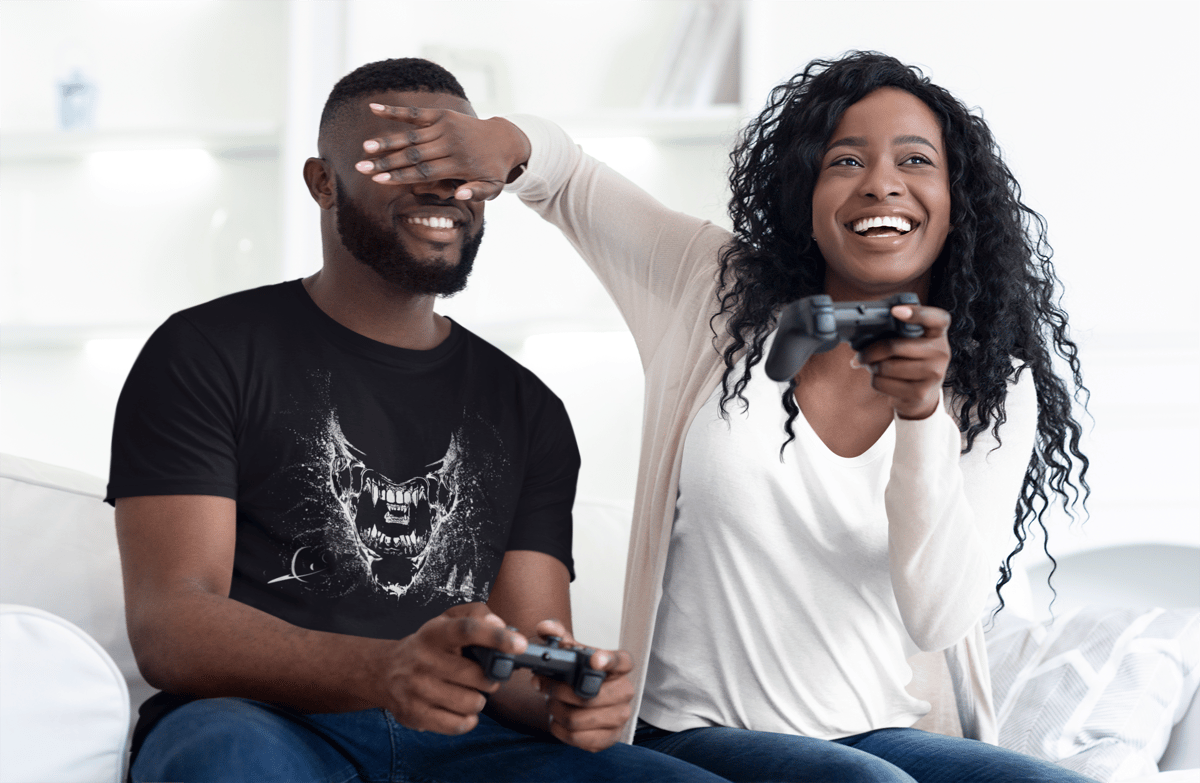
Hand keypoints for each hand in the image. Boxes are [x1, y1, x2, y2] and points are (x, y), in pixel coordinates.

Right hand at [355, 104, 530, 200]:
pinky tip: (373, 108)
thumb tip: (459, 197)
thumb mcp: (493, 187)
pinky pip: (415, 112)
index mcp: (458, 163)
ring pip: (411, 135)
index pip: (424, 172)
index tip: (379, 180)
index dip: (400, 175)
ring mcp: (444, 126)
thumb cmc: (494, 169)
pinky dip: (394, 111)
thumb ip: (477, 193)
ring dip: (387, 141)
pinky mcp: (441, 114)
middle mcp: (449, 143)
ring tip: (365, 147)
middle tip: (362, 168)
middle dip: (386, 162)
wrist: (505, 139)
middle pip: (412, 154)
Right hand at [382, 603, 526, 734]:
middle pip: (477, 676)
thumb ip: (477, 614)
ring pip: (472, 702)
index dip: (497, 637)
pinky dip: (467, 719)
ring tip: (468, 691)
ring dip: (479, 699)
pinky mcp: (415, 714)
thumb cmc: (428, 645)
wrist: (386, 671)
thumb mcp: (447, 620)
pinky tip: (460, 708)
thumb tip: (500, 624)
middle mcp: (423, 660)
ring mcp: (417, 689)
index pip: (467, 630)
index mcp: (434, 633)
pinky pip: (458, 724)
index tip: (520, 644)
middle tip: (485, 676)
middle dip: (490, 679)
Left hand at [532, 619, 633, 752]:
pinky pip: (577, 738)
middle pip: (589, 696)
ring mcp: (620, 717)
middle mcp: (625, 691)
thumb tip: (545, 628)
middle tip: (542, 685)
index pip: (621, 661)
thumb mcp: (568, 650)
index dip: (608, 660)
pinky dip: (559, 729)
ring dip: (555, 710)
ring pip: (578, 718)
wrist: (580, 700)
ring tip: (550, 702)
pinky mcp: (609, 738)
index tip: (594, 660)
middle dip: (558, 691)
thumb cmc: (577, 673)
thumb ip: (555, 635)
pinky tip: (557, 719)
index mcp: (619, 666)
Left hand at [855, 304, 951, 419]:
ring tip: (874, 367)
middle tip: (860, 355)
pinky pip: (883, 384)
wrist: (922, 396)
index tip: (895, 310)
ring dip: (872, 367)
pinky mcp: (920, 393)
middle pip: (894, 346)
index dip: (917, 313)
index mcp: (938, 334)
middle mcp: (941, 352)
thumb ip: (897, 333)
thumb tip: (862, 336)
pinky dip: (876, 381)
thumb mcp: (912, 344)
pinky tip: (883, 380)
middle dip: (870, 351)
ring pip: (885, 367)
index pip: (936, 319)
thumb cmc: (910, 362)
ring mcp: (934, 374)